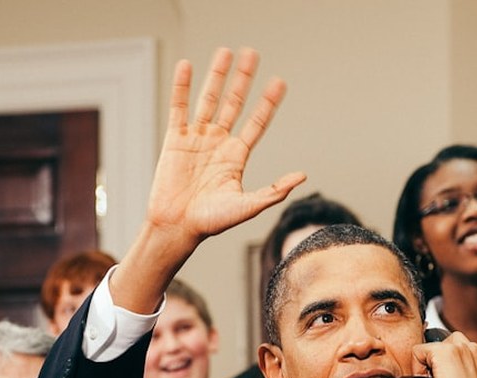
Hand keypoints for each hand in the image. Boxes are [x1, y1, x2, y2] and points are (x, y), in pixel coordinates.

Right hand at [112, 47, 305, 312]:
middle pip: (234, 104)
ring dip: (217, 76)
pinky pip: (178, 108)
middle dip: (243, 80)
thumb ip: (273, 191)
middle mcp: (218, 144)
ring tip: (225, 52)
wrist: (176, 227)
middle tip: (252, 54)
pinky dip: (181, 87)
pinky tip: (186, 67)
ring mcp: (196, 139)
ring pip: (208, 100)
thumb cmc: (210, 222)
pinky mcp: (175, 140)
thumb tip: (302, 176)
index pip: (256, 123)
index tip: (279, 82)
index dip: (268, 103)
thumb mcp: (246, 207)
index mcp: (237, 157)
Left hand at [411, 331, 476, 377]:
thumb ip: (457, 372)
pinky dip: (417, 367)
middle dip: (432, 361)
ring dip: (425, 364)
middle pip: (437, 344)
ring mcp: (459, 348)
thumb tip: (439, 373)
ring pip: (428, 347)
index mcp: (476, 356)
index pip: (448, 348)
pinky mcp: (445, 353)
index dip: (438, 365)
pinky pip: (417, 351)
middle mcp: (470, 348)